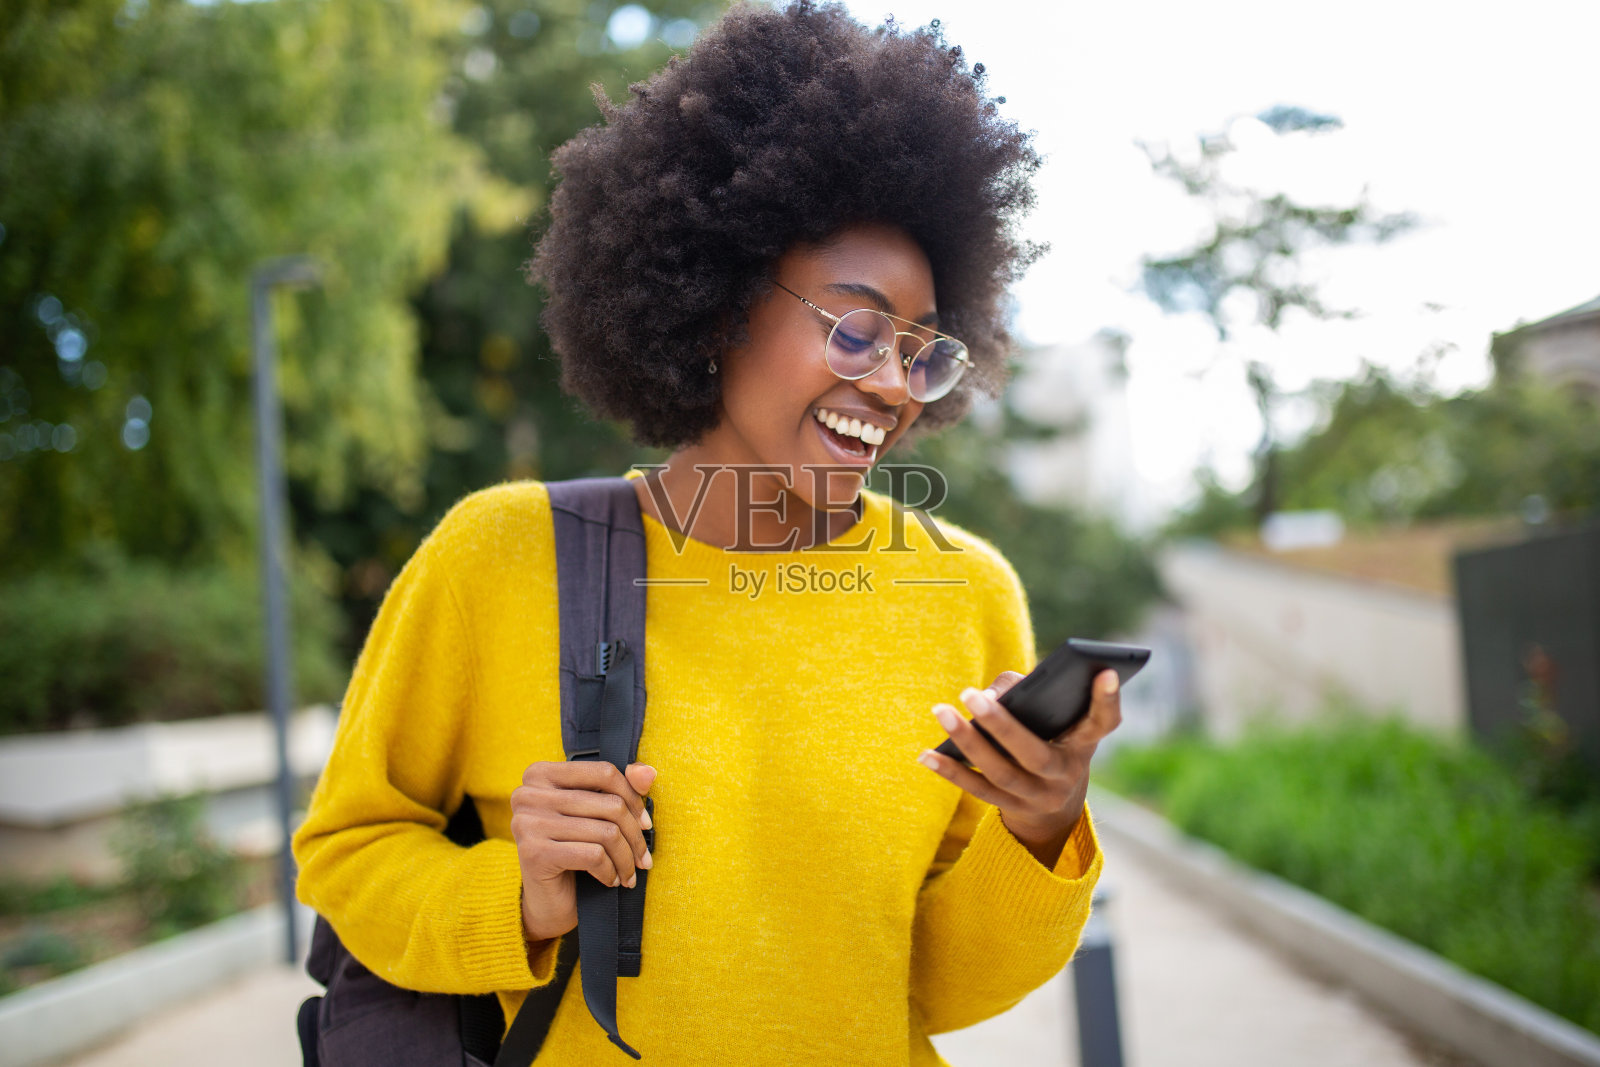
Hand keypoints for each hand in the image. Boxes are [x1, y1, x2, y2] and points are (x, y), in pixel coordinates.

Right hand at [510, 761, 655, 943]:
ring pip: (606, 832)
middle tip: (644, 858)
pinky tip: (611, 880)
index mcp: (541, 774)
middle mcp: (528, 794)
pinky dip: (610, 872)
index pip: (604, 771)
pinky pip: (594, 856)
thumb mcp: (595, 814)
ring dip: (626, 859)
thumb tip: (648, 772)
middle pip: (610, 804)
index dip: (633, 798)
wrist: (546, 902)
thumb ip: (621, 787)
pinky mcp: (534, 853)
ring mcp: (527, 823)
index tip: (644, 824)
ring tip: (630, 873)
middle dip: (635, 836)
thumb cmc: (573, 849)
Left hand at [918, 669, 1120, 866]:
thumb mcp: (1056, 719)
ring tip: (942, 712)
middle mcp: (1066, 774)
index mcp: (1084, 744)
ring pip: (1001, 773)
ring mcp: (1038, 797)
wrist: (1055, 802)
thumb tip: (988, 697)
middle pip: (1034, 754)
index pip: (1103, 723)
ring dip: (968, 742)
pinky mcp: (1012, 808)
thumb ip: (1028, 694)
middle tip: (970, 695)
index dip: (1107, 699)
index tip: (1105, 670)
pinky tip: (926, 754)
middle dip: (1001, 725)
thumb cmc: (1051, 738)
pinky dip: (952, 771)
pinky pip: (978, 790)